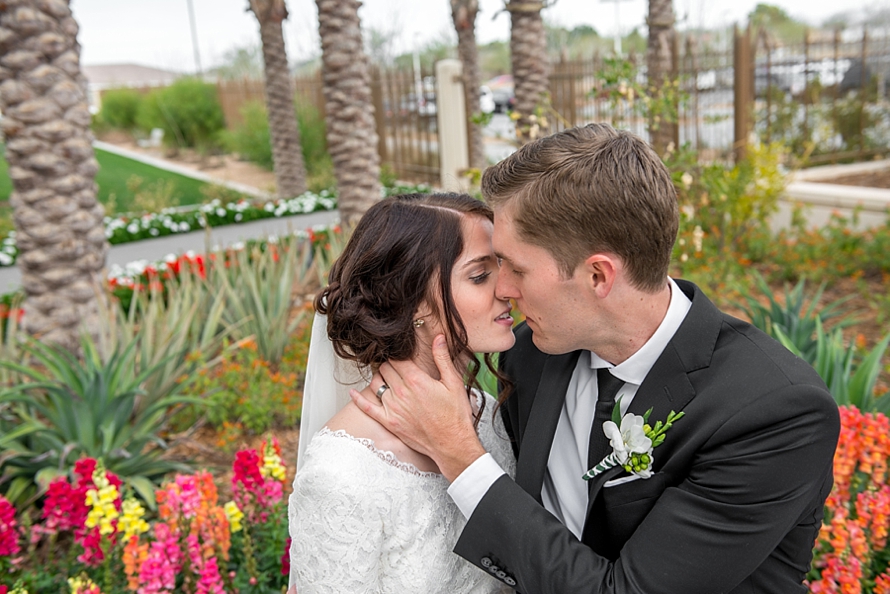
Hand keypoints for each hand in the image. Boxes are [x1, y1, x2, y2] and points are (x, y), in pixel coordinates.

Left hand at [350, 335, 486, 480]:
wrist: (452, 444)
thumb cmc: (455, 415)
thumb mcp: (454, 382)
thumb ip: (442, 358)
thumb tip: (438, 337)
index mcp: (416, 380)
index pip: (397, 358)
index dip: (398, 353)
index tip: (401, 353)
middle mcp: (401, 393)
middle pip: (385, 369)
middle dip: (389, 364)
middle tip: (395, 364)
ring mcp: (393, 408)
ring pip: (376, 384)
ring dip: (379, 377)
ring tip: (386, 376)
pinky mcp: (389, 422)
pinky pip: (368, 408)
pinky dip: (358, 399)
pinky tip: (352, 393)